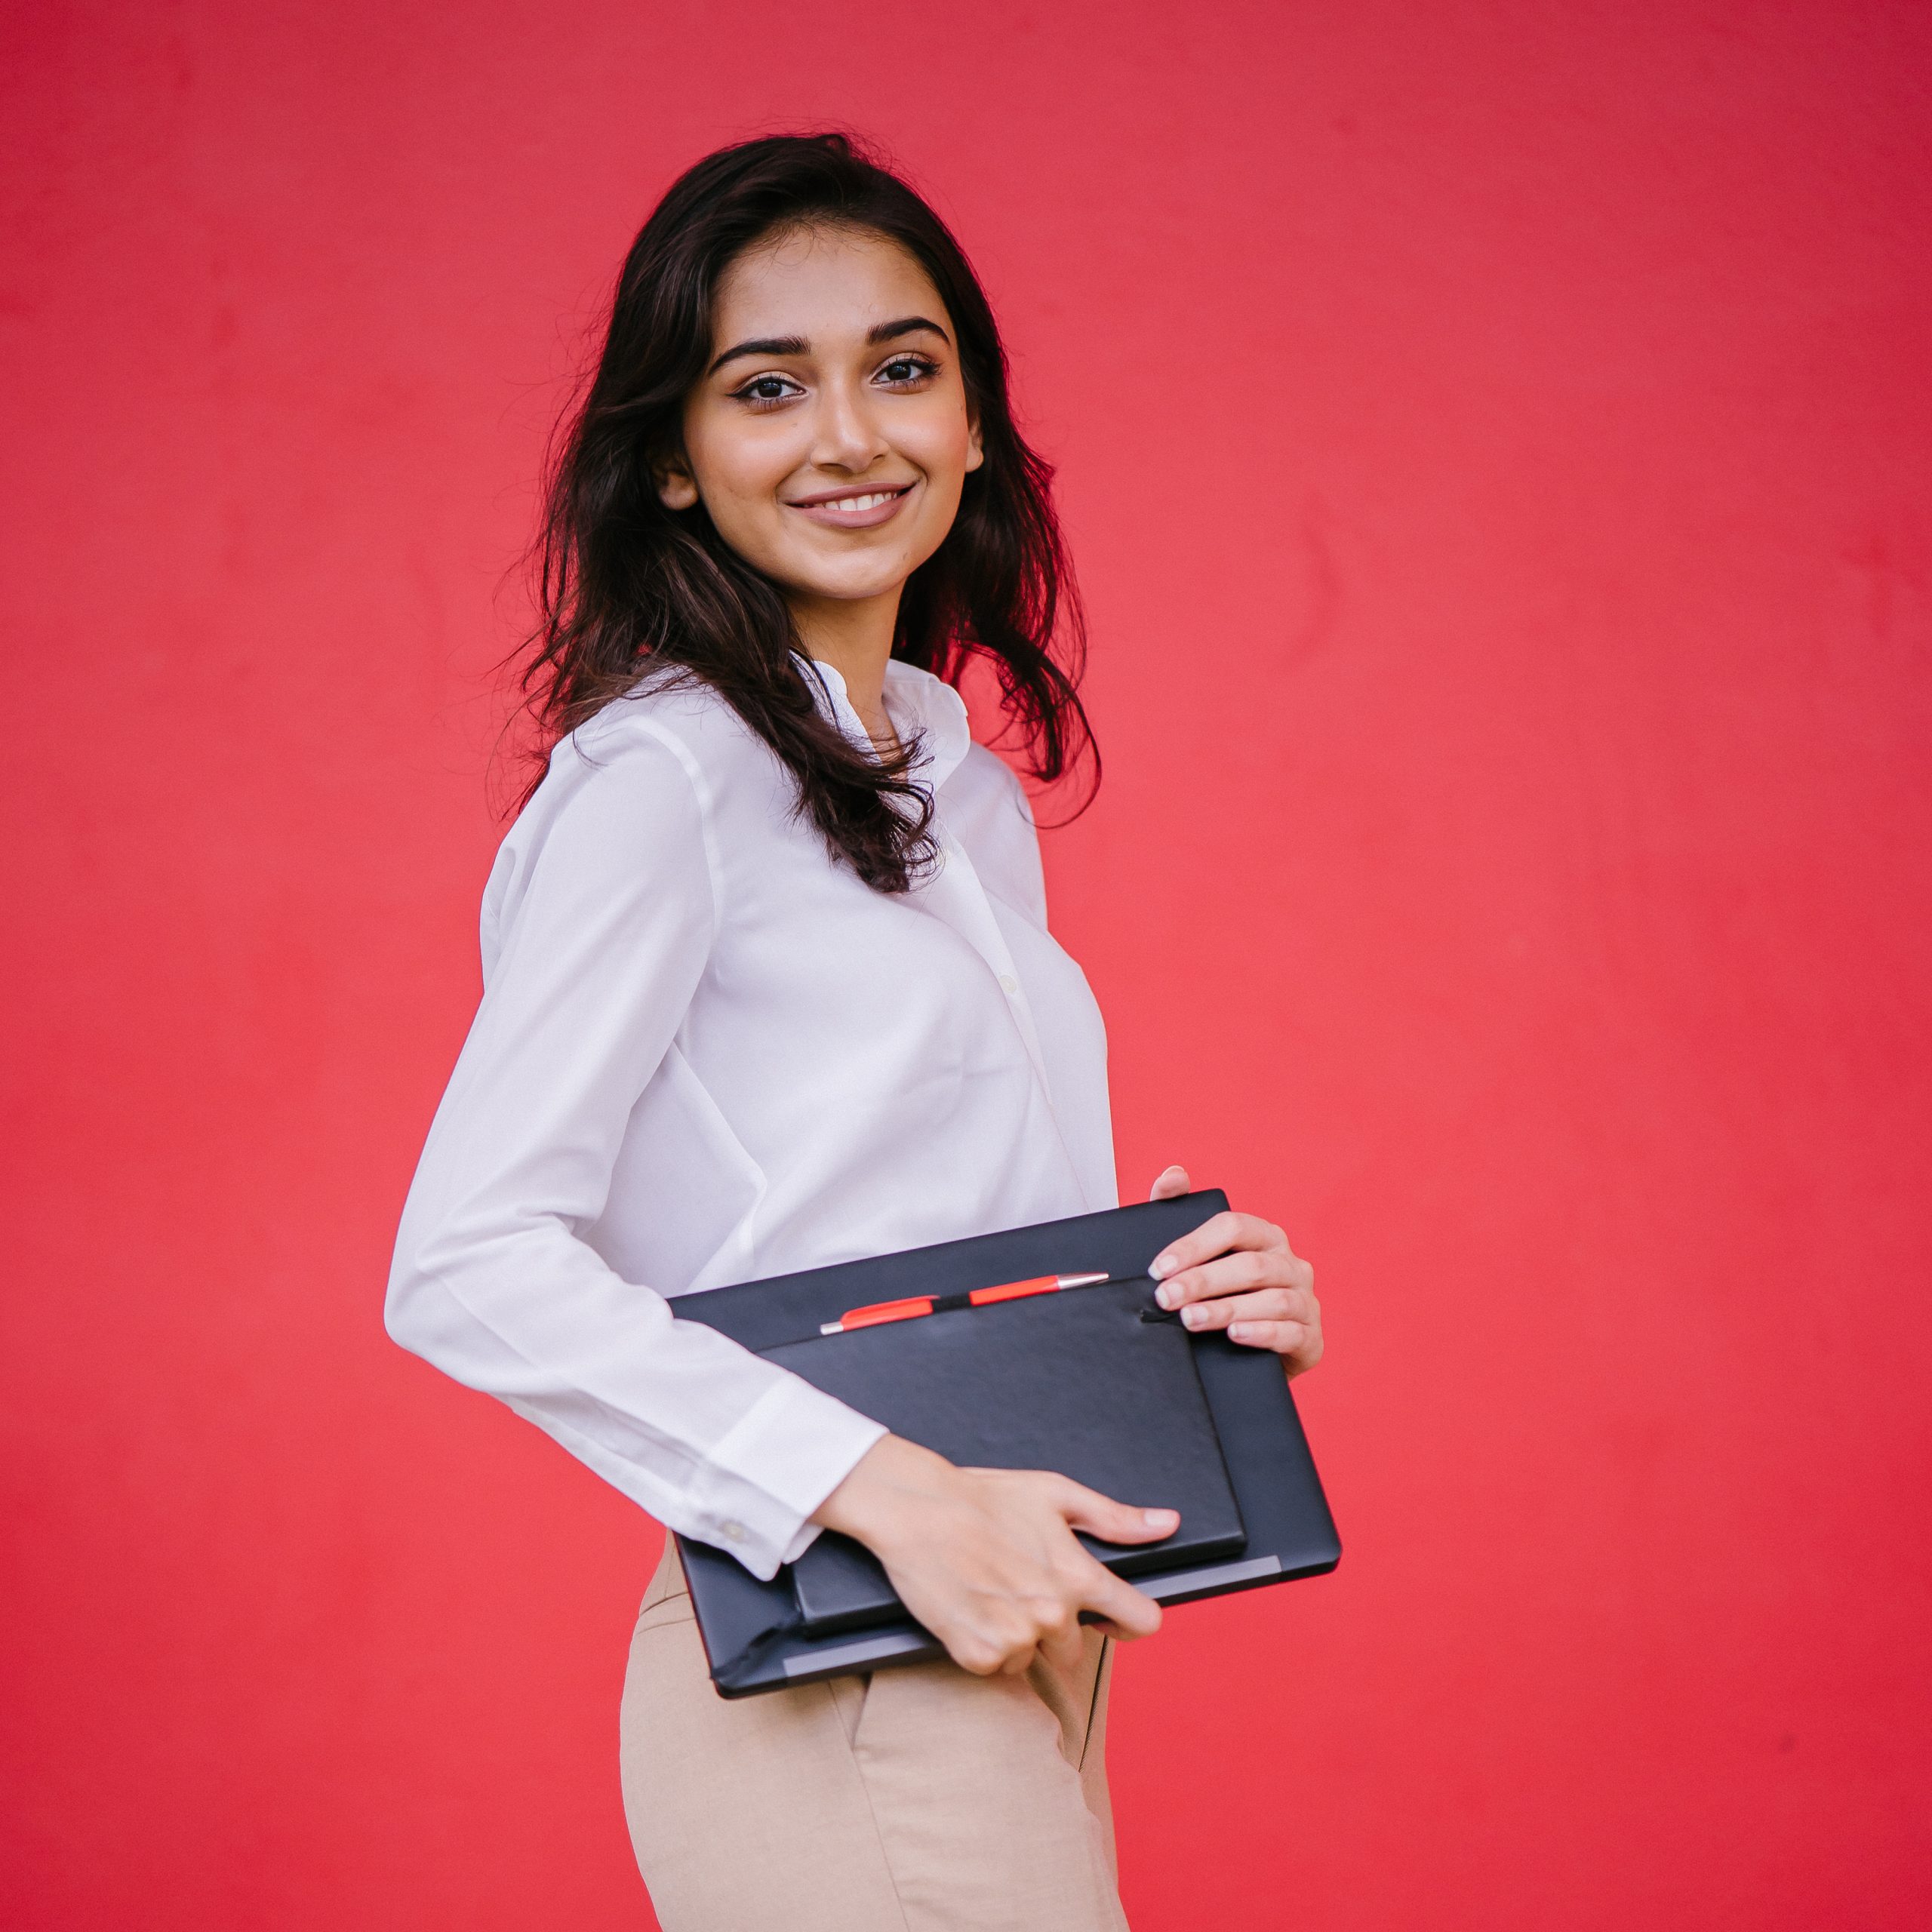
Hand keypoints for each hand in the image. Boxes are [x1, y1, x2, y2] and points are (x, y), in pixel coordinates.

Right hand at [810, 1434, 1172, 1676]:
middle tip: (1022, 1584)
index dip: (1134, 1620)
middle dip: (1057, 1624)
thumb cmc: (983, 1497)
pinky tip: (972, 1609)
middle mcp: (1051, 1614)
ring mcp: (1013, 1639)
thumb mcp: (1055, 1494)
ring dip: (1019, 1636)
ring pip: (1033, 1658)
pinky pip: (996, 1666)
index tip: (1117, 1617)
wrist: (915, 1510)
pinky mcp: (976, 1655)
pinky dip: (985, 1645)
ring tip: (992, 1592)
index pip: (1140, 1620)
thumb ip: (1115, 1517)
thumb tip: (1166, 1524)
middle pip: (1077, 1646)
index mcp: (1077, 1575)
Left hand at [1147, 1165, 1323, 1376]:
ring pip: (1272, 1299)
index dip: (1194, 1245)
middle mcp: (1290, 1264)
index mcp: (1265, 1237)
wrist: (1242, 1355)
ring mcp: (1305, 1301)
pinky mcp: (1311, 1338)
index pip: (1233, 1227)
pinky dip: (1262, 1332)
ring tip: (1190, 1319)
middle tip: (1166, 1298)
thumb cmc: (1219, 1297)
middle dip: (1202, 1281)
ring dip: (1227, 1309)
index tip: (1159, 1268)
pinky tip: (1234, 1335)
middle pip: (1250, 1265)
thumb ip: (1178, 1210)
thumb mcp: (1195, 1257)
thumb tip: (1173, 1174)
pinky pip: (1292, 1332)